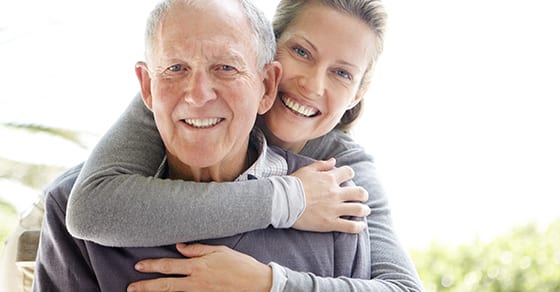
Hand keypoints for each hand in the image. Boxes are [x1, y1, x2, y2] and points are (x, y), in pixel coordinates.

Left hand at [127, 243, 271, 291]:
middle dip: (146, 287)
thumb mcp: (219, 250)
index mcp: (198, 266)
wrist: (257, 284)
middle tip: (131, 288)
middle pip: (166, 285)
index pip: (169, 266)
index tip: (138, 266)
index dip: (152, 266)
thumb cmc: (240, 265)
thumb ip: (197, 249)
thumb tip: (179, 247)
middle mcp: (196, 282)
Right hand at [291, 158, 369, 233]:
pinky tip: (360, 226)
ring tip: (364, 211)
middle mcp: (335, 193)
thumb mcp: (306, 170)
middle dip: (363, 195)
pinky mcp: (330, 223)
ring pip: (359, 209)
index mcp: (329, 179)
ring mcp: (334, 209)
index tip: (348, 178)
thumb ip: (321, 165)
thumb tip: (334, 161)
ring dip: (364, 210)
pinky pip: (350, 226)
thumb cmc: (293, 185)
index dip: (350, 174)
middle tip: (362, 197)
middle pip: (359, 192)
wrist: (283, 201)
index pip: (349, 172)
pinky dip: (358, 227)